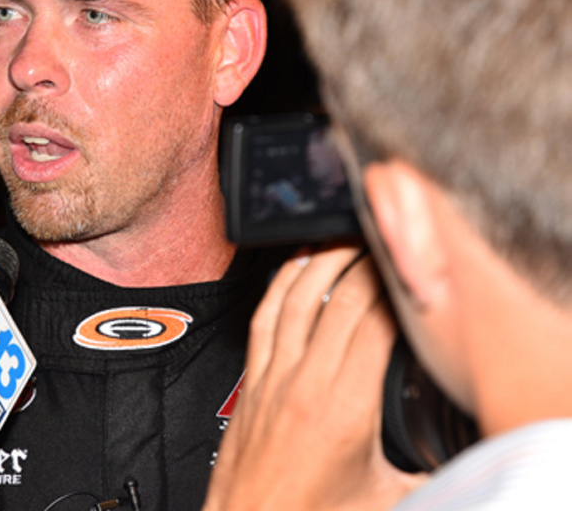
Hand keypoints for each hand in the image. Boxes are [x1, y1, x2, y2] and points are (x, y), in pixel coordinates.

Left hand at [203, 247, 424, 510]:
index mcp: (345, 406)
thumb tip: (471, 458)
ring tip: (347, 237)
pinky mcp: (250, 380)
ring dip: (323, 260)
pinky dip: (280, 284)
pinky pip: (263, 317)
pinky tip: (295, 266)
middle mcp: (305, 381)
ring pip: (295, 298)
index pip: (375, 322)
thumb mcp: (390, 498)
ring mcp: (272, 376)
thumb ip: (431, 471)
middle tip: (390, 237)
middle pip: (340, 299)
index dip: (398, 288)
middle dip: (368, 262)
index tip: (416, 269)